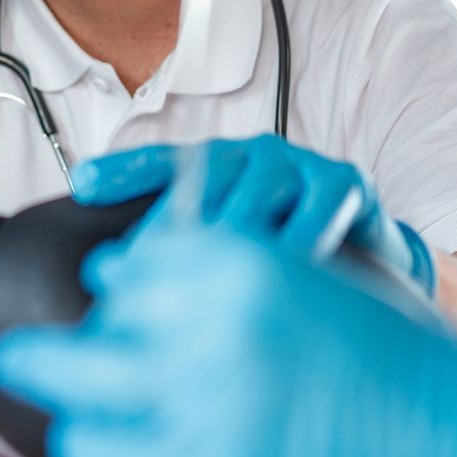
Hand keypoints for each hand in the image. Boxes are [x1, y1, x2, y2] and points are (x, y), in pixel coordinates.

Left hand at [74, 135, 435, 296]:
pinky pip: (316, 210)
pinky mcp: (344, 183)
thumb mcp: (230, 262)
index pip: (160, 163)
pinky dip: (298, 244)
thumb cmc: (287, 265)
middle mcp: (252, 157)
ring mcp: (298, 165)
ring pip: (256, 192)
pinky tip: (283, 277)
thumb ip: (181, 265)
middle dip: (176, 227)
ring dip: (234, 235)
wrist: (373, 268)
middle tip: (150, 271)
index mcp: (217, 169)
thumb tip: (115, 298)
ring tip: (210, 282)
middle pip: (204, 180)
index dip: (122, 171)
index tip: (83, 185)